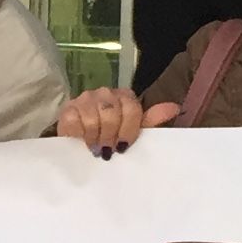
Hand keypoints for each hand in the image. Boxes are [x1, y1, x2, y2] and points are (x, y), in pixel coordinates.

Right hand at [55, 87, 178, 154]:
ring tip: (95, 147)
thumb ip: (151, 120)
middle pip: (112, 112)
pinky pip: (75, 120)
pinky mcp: (67, 109)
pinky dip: (80, 134)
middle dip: (111, 135)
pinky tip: (81, 141)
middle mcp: (105, 93)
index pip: (131, 108)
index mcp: (124, 96)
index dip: (129, 130)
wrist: (78, 144)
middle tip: (108, 150)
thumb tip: (174, 108)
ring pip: (93, 117)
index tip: (124, 146)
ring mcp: (84, 99)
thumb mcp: (132, 131)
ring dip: (95, 137)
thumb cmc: (109, 137)